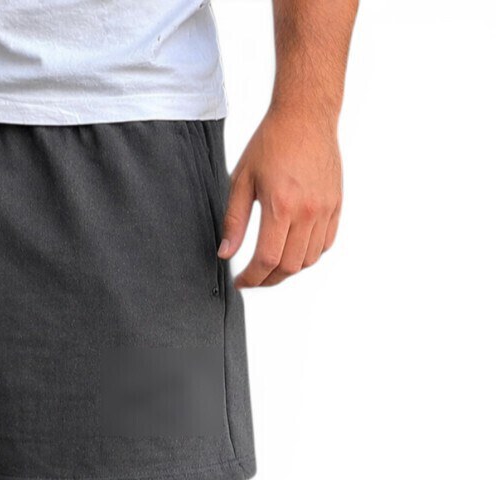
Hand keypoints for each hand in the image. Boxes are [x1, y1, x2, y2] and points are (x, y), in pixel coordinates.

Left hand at [219, 109, 341, 287]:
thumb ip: (234, 221)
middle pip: (289, 266)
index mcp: (280, 206)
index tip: (241, 282)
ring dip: (288, 269)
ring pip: (309, 260)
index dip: (252, 278)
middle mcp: (307, 211)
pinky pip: (325, 243)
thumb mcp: (242, 180)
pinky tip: (293, 250)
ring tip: (271, 265)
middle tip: (254, 278)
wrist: (306, 116)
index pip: (267, 260)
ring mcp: (325, 209)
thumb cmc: (270, 143)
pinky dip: (309, 255)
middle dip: (268, 279)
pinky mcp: (336, 204)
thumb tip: (226, 254)